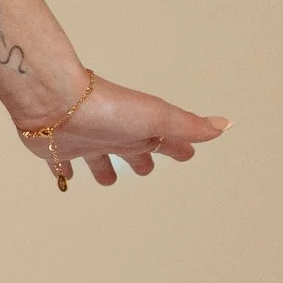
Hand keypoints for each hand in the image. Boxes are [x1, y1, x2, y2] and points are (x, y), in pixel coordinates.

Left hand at [14, 72, 227, 187]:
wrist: (57, 102)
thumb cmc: (110, 109)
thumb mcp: (157, 118)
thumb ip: (188, 125)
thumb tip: (226, 124)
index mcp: (139, 129)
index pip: (164, 140)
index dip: (176, 148)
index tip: (187, 153)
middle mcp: (113, 133)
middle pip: (131, 149)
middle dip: (141, 158)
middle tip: (146, 169)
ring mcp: (84, 139)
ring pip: (97, 158)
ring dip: (103, 168)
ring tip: (107, 180)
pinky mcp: (56, 147)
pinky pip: (60, 162)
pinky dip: (63, 170)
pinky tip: (64, 176)